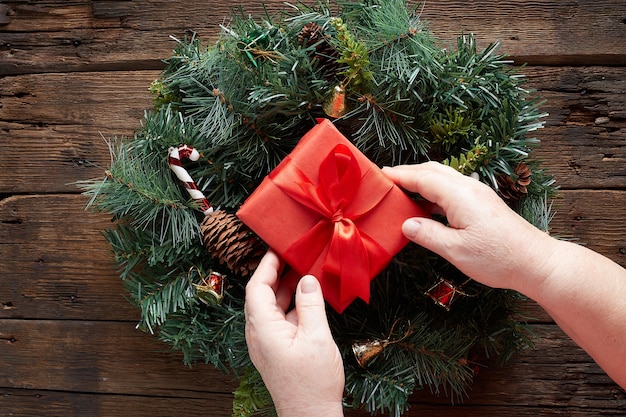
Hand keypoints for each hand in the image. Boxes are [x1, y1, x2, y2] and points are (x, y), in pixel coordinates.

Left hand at [244, 250, 344, 416]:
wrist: (310, 415)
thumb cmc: (312, 382)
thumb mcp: (316, 336)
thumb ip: (310, 304)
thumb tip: (307, 279)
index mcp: (263, 328)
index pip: (256, 287)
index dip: (265, 265)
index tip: (277, 248)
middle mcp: (260, 334)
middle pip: (261, 295)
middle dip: (276, 273)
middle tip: (292, 255)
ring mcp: (267, 342)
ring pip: (271, 307)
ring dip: (285, 288)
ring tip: (303, 270)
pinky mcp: (277, 349)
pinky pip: (280, 319)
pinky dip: (292, 304)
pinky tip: (308, 297)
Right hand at [383, 162, 555, 292]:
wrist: (536, 262)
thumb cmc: (498, 258)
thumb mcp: (456, 251)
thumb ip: (428, 235)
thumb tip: (406, 224)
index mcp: (459, 195)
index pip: (422, 177)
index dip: (400, 175)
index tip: (380, 175)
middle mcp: (469, 187)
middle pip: (433, 171)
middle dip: (408, 172)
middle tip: (387, 180)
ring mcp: (478, 193)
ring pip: (444, 177)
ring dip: (421, 180)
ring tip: (402, 190)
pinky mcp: (483, 203)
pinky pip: (453, 188)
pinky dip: (434, 191)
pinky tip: (426, 206)